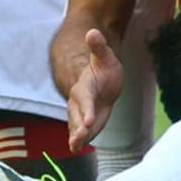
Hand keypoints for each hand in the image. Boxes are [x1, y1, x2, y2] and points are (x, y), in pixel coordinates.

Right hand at [65, 28, 123, 152]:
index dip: (86, 108)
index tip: (89, 119)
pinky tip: (77, 148)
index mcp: (85, 86)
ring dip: (76, 136)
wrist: (100, 79)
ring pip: (75, 125)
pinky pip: (81, 131)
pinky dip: (79, 140)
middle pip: (76, 115)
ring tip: (75, 146)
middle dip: (78, 126)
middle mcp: (79, 101)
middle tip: (79, 137)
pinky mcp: (86, 121)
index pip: (85, 98)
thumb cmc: (103, 68)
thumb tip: (92, 32)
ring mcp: (81, 112)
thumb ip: (98, 47)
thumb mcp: (105, 56)